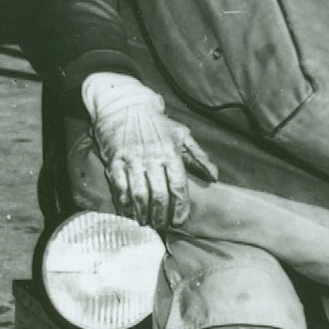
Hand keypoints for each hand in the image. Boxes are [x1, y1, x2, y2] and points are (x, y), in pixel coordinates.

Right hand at [82, 72, 216, 229]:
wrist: (125, 103)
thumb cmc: (156, 122)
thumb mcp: (182, 135)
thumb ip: (198, 157)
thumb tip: (214, 177)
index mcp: (171, 152)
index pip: (178, 185)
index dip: (180, 207)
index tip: (180, 220)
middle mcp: (152, 157)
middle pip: (158, 194)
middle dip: (161, 214)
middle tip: (161, 225)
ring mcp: (132, 159)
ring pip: (138, 193)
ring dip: (142, 212)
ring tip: (145, 223)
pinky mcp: (114, 160)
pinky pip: (119, 187)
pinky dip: (123, 203)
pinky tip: (127, 212)